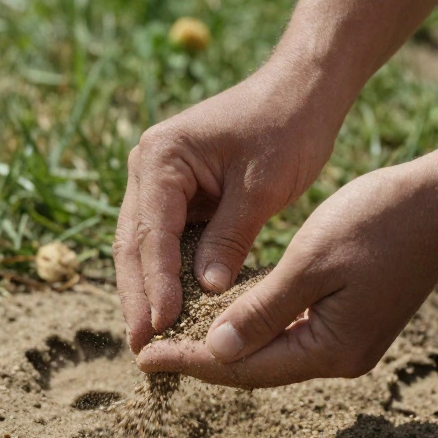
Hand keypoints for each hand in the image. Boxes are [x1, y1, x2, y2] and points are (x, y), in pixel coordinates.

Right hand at [114, 63, 343, 351]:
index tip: (161, 327)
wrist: (302, 90)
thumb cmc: (287, 128)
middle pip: (135, 244)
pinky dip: (168, 275)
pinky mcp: (178, 195)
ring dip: (147, 291)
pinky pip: (167, 242)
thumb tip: (205, 292)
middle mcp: (148, 168)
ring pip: (145, 247)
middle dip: (138, 297)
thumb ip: (230, 238)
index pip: (152, 233)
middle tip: (139, 347)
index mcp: (161, 158)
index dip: (155, 284)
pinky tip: (174, 312)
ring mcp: (160, 182)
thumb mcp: (262, 186)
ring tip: (149, 340)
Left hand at [136, 163, 437, 386]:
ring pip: (273, 351)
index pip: (243, 367)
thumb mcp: (310, 262)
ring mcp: (351, 341)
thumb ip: (261, 310)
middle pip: (256, 368)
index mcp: (330, 349)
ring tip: (179, 336)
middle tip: (151, 349)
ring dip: (226, 343)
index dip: (191, 361)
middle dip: (203, 358)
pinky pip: (292, 333)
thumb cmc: (379, 221)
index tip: (145, 356)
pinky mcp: (356, 321)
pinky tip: (228, 315)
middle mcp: (341, 357)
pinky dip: (256, 326)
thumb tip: (215, 349)